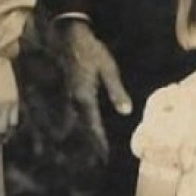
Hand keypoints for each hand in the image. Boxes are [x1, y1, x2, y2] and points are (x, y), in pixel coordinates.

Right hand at [53, 19, 131, 159]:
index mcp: (85, 97)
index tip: (105, 156)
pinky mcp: (70, 91)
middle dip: (93, 143)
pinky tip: (90, 125)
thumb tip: (126, 111)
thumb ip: (116, 91)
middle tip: (101, 158)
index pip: (93, 126)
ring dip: (88, 134)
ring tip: (96, 147)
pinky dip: (84, 122)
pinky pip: (78, 112)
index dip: (99, 142)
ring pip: (79, 121)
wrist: (70, 37)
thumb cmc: (91, 50)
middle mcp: (75, 100)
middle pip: (84, 128)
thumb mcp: (108, 69)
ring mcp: (70, 96)